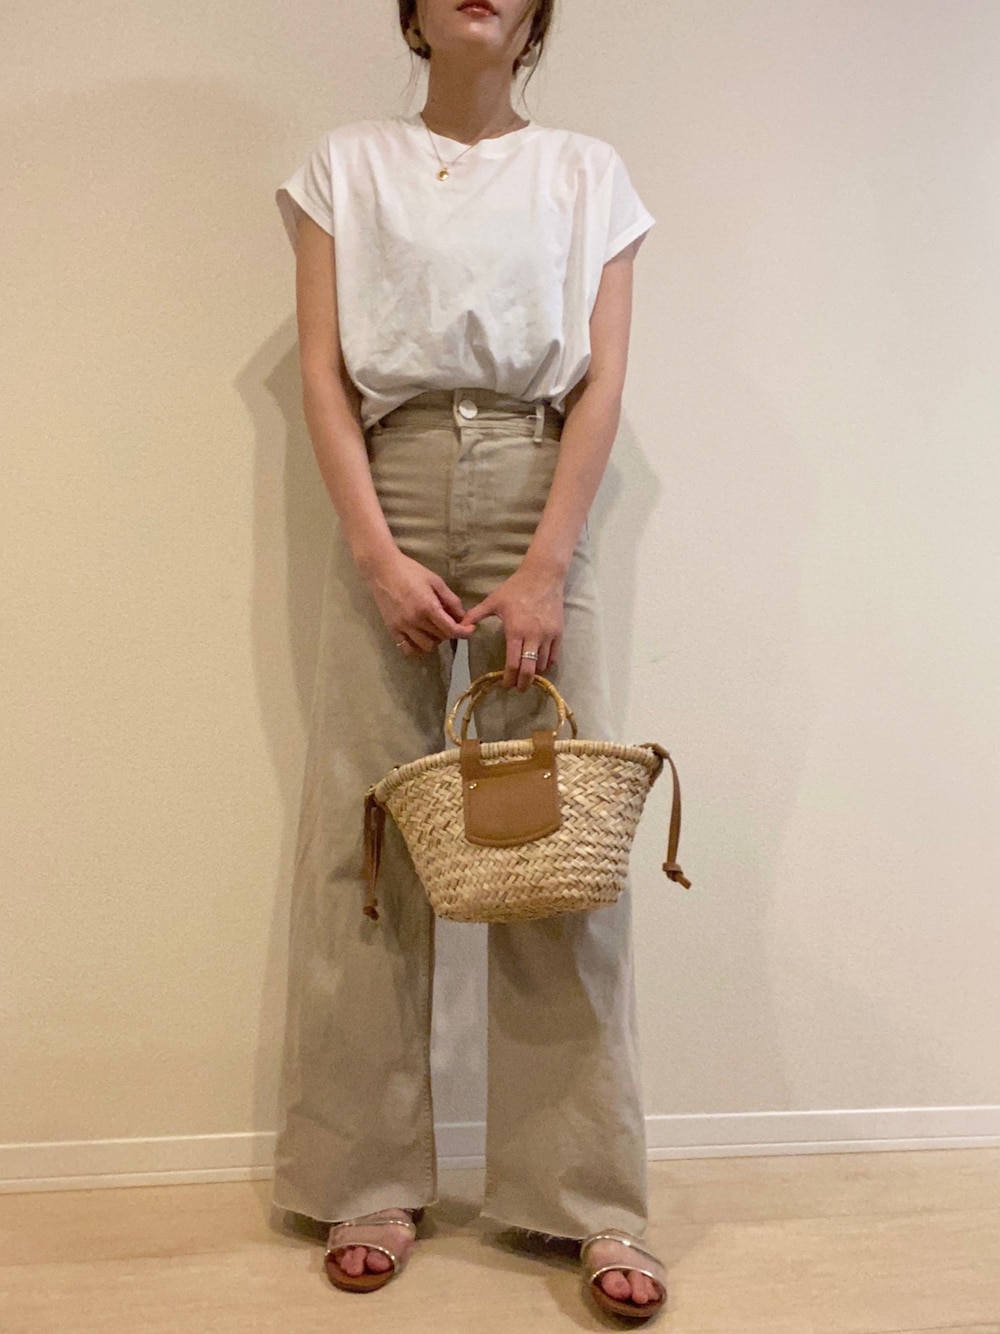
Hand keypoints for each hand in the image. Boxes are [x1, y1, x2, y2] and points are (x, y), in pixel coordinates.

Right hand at [365, 550, 473, 656]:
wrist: (382, 569)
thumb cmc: (411, 571)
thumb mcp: (436, 581)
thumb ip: (451, 600)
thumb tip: (462, 616)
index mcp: (428, 607)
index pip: (451, 630)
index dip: (464, 632)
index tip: (470, 629)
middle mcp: (415, 620)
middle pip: (441, 637)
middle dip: (450, 632)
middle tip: (450, 622)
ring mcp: (402, 627)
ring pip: (426, 646)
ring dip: (435, 640)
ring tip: (434, 629)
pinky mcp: (392, 629)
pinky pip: (407, 649)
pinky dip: (417, 647)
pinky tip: (421, 638)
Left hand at [459, 564, 564, 690]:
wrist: (543, 575)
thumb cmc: (516, 588)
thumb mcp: (493, 600)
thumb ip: (476, 615)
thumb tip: (460, 627)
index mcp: (515, 630)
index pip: (513, 663)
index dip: (508, 678)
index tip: (505, 684)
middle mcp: (533, 636)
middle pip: (529, 670)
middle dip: (523, 683)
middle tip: (517, 688)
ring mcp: (548, 635)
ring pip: (543, 665)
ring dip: (534, 673)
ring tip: (527, 675)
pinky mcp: (559, 632)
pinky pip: (554, 656)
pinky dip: (547, 664)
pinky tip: (540, 664)